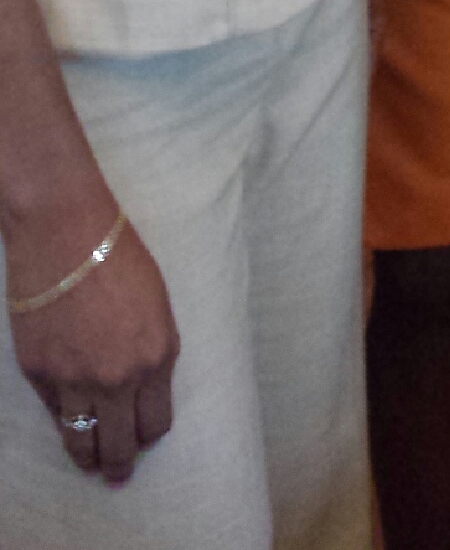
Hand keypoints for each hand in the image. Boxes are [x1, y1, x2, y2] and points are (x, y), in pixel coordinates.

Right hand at [6, 206, 178, 484]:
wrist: (65, 230)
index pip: (156, 422)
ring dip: (87, 457)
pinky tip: (65, 416)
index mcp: (156, 356)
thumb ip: (152, 351)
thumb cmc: (118, 255)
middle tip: (117, 474)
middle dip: (119, 464)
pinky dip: (60, 414)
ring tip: (90, 464)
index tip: (144, 438)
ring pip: (81, 442)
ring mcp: (74, 379)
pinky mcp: (39, 373)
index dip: (149, 434)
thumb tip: (141, 389)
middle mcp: (117, 378)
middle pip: (119, 445)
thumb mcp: (156, 304)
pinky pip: (52, 409)